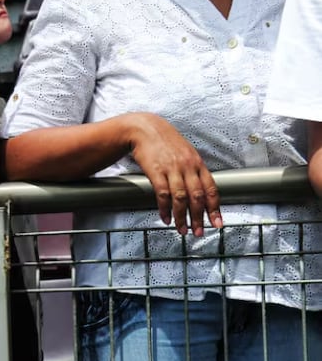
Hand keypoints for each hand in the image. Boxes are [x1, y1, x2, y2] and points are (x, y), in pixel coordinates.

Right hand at [125, 113, 220, 235]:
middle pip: (197, 197)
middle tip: (199, 231)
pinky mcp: (156, 171)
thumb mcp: (185, 152)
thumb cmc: (164, 141)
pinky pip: (163, 194)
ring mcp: (172, 169)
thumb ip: (193, 169)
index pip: (211, 189)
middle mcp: (187, 167)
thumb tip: (200, 189)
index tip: (217, 222)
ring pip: (181, 198)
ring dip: (182, 217)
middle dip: (199, 217)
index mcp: (197, 163)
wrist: (143, 128)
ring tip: (182, 229)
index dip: (215, 208)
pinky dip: (164, 209)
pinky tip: (165, 217)